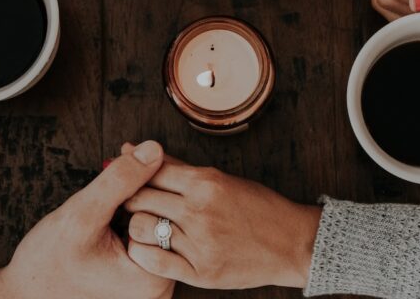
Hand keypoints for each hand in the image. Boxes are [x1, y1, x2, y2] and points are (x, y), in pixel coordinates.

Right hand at [0, 140, 175, 298]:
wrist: (26, 291)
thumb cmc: (48, 262)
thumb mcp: (82, 214)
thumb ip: (120, 181)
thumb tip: (154, 150)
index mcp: (154, 277)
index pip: (170, 210)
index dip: (147, 179)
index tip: (127, 161)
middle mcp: (161, 284)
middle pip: (166, 217)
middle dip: (143, 188)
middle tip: (116, 176)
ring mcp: (152, 281)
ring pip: (157, 222)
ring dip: (137, 199)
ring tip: (110, 198)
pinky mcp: (142, 275)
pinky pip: (148, 233)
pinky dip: (133, 214)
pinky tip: (112, 211)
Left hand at [119, 145, 321, 289]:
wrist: (291, 243)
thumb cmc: (257, 208)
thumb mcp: (220, 179)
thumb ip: (176, 167)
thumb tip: (134, 149)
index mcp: (205, 182)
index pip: (150, 171)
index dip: (131, 174)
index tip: (128, 180)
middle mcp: (200, 210)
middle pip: (139, 198)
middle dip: (129, 199)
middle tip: (130, 203)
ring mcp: (200, 243)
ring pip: (140, 228)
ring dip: (135, 226)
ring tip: (143, 226)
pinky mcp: (201, 271)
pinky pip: (153, 261)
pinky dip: (143, 254)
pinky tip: (149, 249)